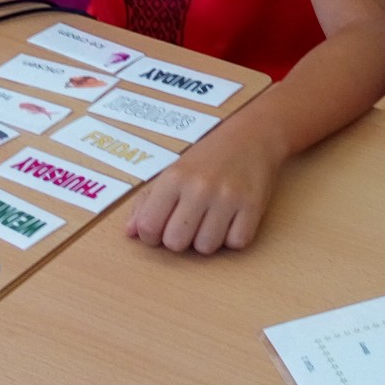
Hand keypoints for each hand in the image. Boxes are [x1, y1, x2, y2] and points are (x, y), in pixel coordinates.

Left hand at [124, 138, 283, 254]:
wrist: (252, 137)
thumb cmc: (207, 159)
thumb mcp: (173, 172)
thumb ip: (147, 202)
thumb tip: (131, 232)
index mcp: (174, 178)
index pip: (148, 226)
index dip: (152, 236)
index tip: (162, 227)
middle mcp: (199, 187)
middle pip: (176, 243)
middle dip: (180, 240)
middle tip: (189, 224)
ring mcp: (228, 197)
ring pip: (206, 248)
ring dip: (207, 240)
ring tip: (212, 220)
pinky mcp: (253, 205)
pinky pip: (236, 243)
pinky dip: (234, 237)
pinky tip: (233, 220)